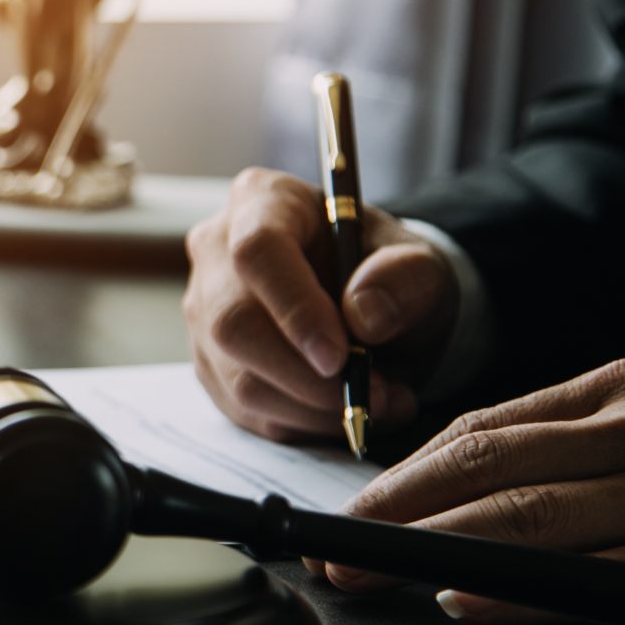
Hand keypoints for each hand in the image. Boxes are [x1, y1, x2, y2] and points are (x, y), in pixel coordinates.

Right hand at [183, 167, 458, 441]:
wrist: (375, 305)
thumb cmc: (389, 272)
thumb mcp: (420, 264)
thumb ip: (403, 279)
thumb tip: (364, 317)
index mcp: (263, 201)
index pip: (257, 250)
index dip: (294, 307)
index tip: (340, 355)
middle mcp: (217, 251)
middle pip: (234, 323)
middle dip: (306, 376)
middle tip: (371, 393)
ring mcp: (204, 310)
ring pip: (239, 378)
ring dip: (314, 407)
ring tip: (376, 401)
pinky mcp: (210, 363)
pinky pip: (246, 411)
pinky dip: (303, 423)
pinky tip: (341, 408)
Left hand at [323, 359, 624, 623]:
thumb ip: (572, 430)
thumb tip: (463, 463)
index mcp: (618, 389)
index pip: (483, 429)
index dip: (404, 473)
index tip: (349, 510)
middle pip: (487, 466)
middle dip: (396, 509)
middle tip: (334, 547)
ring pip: (531, 515)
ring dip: (435, 548)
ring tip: (373, 573)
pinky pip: (604, 575)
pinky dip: (526, 589)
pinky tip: (471, 600)